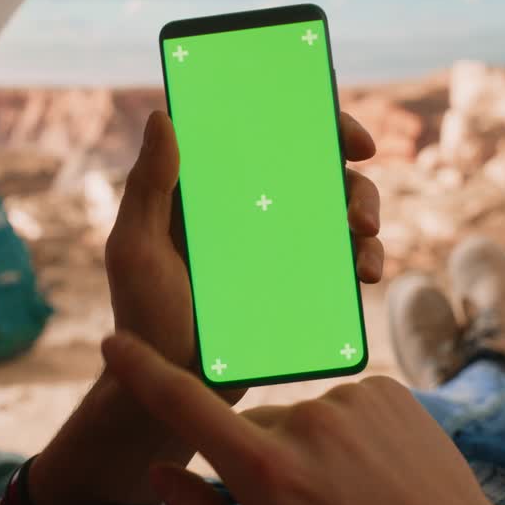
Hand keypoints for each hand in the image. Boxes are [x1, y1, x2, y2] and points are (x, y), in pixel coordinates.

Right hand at [102, 333, 504, 504]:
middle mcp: (307, 422)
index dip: (143, 372)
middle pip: (251, 429)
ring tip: (353, 497)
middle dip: (261, 462)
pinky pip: (342, 405)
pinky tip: (377, 473)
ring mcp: (352, 400)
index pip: (186, 406)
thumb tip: (161, 474)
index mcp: (268, 473)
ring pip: (300, 418)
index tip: (114, 340)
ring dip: (309, 449)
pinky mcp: (388, 388)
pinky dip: (347, 434)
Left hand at [104, 110, 383, 379]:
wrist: (171, 389)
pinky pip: (341, 263)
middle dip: (354, 181)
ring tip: (364, 240)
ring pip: (339, 215)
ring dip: (366, 216)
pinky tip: (363, 273)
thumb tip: (162, 115)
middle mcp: (251, 210)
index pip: (268, 137)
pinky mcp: (297, 286)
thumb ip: (147, 186)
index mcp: (214, 190)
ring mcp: (278, 248)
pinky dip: (362, 258)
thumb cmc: (144, 318)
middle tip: (359, 208)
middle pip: (318, 173)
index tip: (348, 135)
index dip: (315, 123)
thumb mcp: (137, 248)